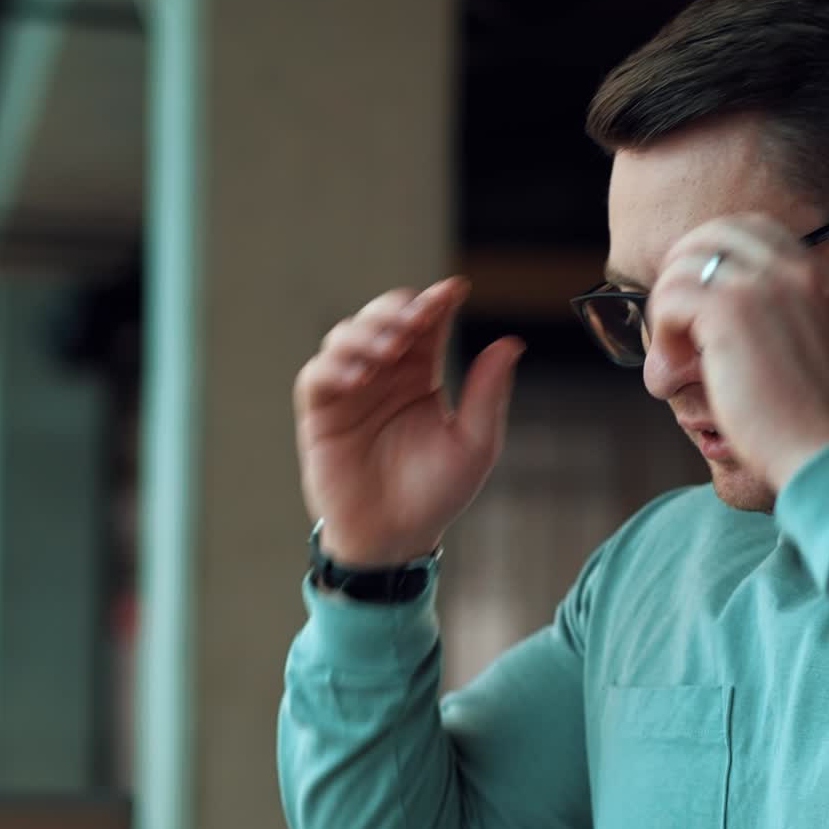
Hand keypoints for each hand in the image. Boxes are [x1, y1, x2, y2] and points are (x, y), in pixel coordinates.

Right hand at [292, 277, 524, 566]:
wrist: (395, 537)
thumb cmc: (436, 494)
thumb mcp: (474, 444)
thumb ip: (487, 393)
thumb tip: (512, 343)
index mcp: (420, 375)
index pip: (426, 323)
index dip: (437, 301)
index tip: (454, 290)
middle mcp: (383, 375)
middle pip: (382, 317)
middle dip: (396, 310)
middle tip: (413, 321)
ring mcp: (349, 390)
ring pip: (345, 335)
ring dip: (365, 334)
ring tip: (387, 351)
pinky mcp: (321, 413)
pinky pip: (316, 375)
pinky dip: (333, 367)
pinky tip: (358, 377)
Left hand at [649, 215, 828, 489]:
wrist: (819, 447)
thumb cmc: (807, 413)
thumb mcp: (810, 344)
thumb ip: (780, 312)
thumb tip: (720, 300)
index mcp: (814, 272)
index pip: (749, 228)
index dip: (708, 253)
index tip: (692, 293)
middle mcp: (792, 268)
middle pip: (710, 235)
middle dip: (679, 271)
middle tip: (670, 318)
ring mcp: (761, 285)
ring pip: (683, 268)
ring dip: (666, 311)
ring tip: (673, 360)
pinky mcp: (729, 311)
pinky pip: (670, 298)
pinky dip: (661, 332)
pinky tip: (672, 372)